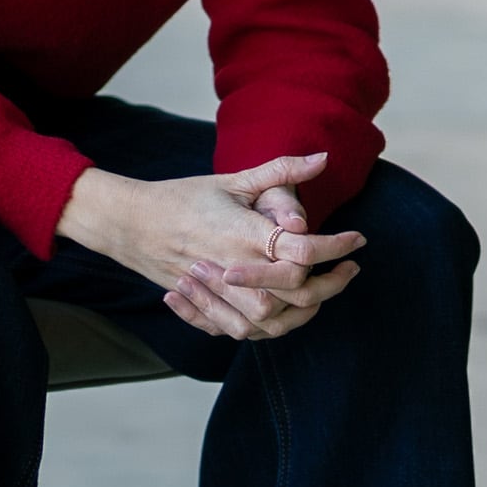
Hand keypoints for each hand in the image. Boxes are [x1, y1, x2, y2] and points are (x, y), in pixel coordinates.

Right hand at [55, 155, 363, 344]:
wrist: (130, 223)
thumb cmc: (183, 196)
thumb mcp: (232, 179)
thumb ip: (280, 171)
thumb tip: (322, 157)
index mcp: (243, 232)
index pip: (303, 249)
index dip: (336, 245)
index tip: (356, 239)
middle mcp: (233, 266)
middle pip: (296, 291)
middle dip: (331, 283)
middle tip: (349, 269)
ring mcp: (218, 290)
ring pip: (273, 318)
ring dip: (304, 310)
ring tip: (322, 292)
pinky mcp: (204, 305)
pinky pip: (243, 330)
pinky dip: (269, 326)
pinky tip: (286, 311)